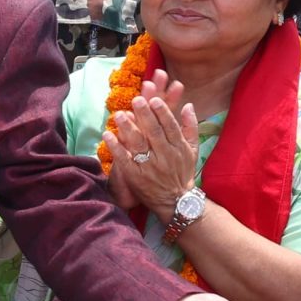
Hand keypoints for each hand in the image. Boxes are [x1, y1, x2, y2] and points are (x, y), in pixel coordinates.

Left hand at [106, 81, 197, 218]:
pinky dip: (116, 147)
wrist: (176, 201)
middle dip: (145, 115)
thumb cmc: (183, 172)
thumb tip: (188, 105)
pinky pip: (124, 160)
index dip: (162, 112)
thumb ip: (191, 126)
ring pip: (138, 145)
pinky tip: (108, 135)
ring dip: (128, 128)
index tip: (154, 99)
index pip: (170, 127)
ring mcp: (149, 167)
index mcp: (178, 148)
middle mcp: (165, 156)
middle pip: (154, 133)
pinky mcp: (135, 176)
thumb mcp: (192, 150)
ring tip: (120, 114)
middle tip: (136, 100)